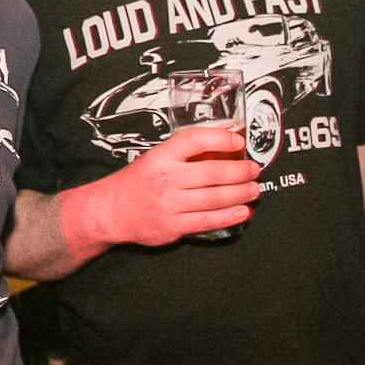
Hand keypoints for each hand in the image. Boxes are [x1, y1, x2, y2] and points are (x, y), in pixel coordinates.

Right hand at [89, 128, 260, 246]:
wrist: (110, 211)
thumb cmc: (138, 182)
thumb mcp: (156, 157)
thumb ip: (184, 154)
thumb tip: (224, 148)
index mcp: (161, 156)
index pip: (195, 140)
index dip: (221, 138)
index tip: (239, 142)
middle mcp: (166, 178)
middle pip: (212, 172)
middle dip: (240, 172)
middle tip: (254, 170)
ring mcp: (170, 204)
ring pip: (215, 198)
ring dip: (241, 194)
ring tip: (254, 189)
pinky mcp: (173, 226)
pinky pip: (208, 221)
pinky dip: (230, 216)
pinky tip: (243, 211)